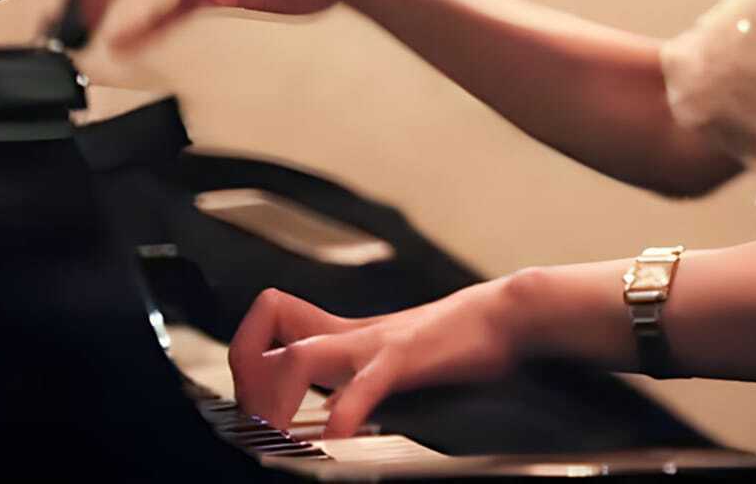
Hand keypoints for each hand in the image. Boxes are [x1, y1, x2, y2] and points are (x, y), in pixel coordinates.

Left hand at [227, 283, 526, 438]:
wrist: (508, 314)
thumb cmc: (458, 339)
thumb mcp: (394, 351)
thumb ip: (361, 368)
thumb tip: (337, 405)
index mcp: (345, 333)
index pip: (270, 319)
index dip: (249, 356)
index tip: (254, 401)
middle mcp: (349, 334)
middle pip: (265, 342)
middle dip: (247, 390)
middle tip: (259, 430)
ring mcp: (374, 343)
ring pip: (299, 359)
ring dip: (277, 405)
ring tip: (280, 441)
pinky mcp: (406, 357)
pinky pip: (363, 384)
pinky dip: (344, 412)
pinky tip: (336, 437)